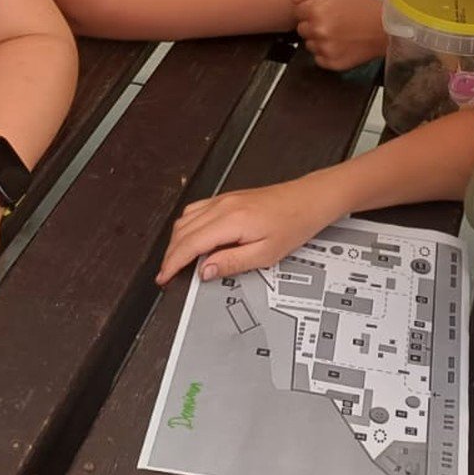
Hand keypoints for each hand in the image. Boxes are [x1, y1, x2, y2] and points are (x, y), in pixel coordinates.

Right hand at [156, 179, 341, 285]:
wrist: (309, 200)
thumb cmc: (294, 223)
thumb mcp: (266, 254)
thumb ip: (232, 263)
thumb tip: (207, 271)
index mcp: (231, 220)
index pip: (189, 244)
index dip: (172, 263)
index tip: (164, 276)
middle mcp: (223, 206)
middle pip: (182, 231)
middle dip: (170, 254)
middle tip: (168, 273)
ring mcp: (224, 199)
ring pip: (186, 218)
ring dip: (177, 240)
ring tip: (178, 260)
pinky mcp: (228, 197)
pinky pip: (197, 210)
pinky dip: (187, 226)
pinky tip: (192, 238)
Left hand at [294, 0, 385, 70]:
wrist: (386, 27)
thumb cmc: (362, 5)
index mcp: (315, 10)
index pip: (298, 11)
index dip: (311, 8)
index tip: (325, 9)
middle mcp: (317, 31)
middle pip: (302, 29)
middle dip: (313, 24)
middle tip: (333, 20)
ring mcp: (324, 49)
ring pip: (309, 44)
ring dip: (318, 39)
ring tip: (338, 33)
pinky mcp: (332, 63)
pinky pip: (319, 58)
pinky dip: (326, 53)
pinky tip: (340, 44)